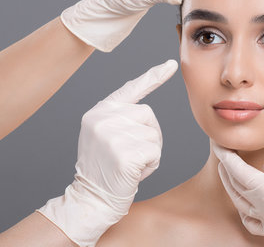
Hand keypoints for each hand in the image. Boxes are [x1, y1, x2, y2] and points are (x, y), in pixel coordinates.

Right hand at [37, 59, 177, 246]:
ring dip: (150, 152)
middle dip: (149, 135)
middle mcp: (102, 118)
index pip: (131, 88)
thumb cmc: (105, 169)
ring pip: (154, 134)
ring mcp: (112, 135)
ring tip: (129, 164)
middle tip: (131, 154)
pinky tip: (134, 172)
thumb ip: (120, 118)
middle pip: (148, 114)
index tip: (172, 64)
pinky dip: (151, 164)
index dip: (154, 76)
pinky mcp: (124, 153)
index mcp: (99, 111)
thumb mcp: (105, 135)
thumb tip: (145, 111)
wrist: (91, 198)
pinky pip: (155, 151)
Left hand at [212, 142, 263, 246]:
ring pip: (240, 203)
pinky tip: (246, 207)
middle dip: (226, 168)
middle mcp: (262, 207)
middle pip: (235, 186)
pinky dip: (244, 212)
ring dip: (231, 186)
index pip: (237, 170)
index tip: (219, 144)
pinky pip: (252, 222)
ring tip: (228, 174)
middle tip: (223, 154)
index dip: (226, 156)